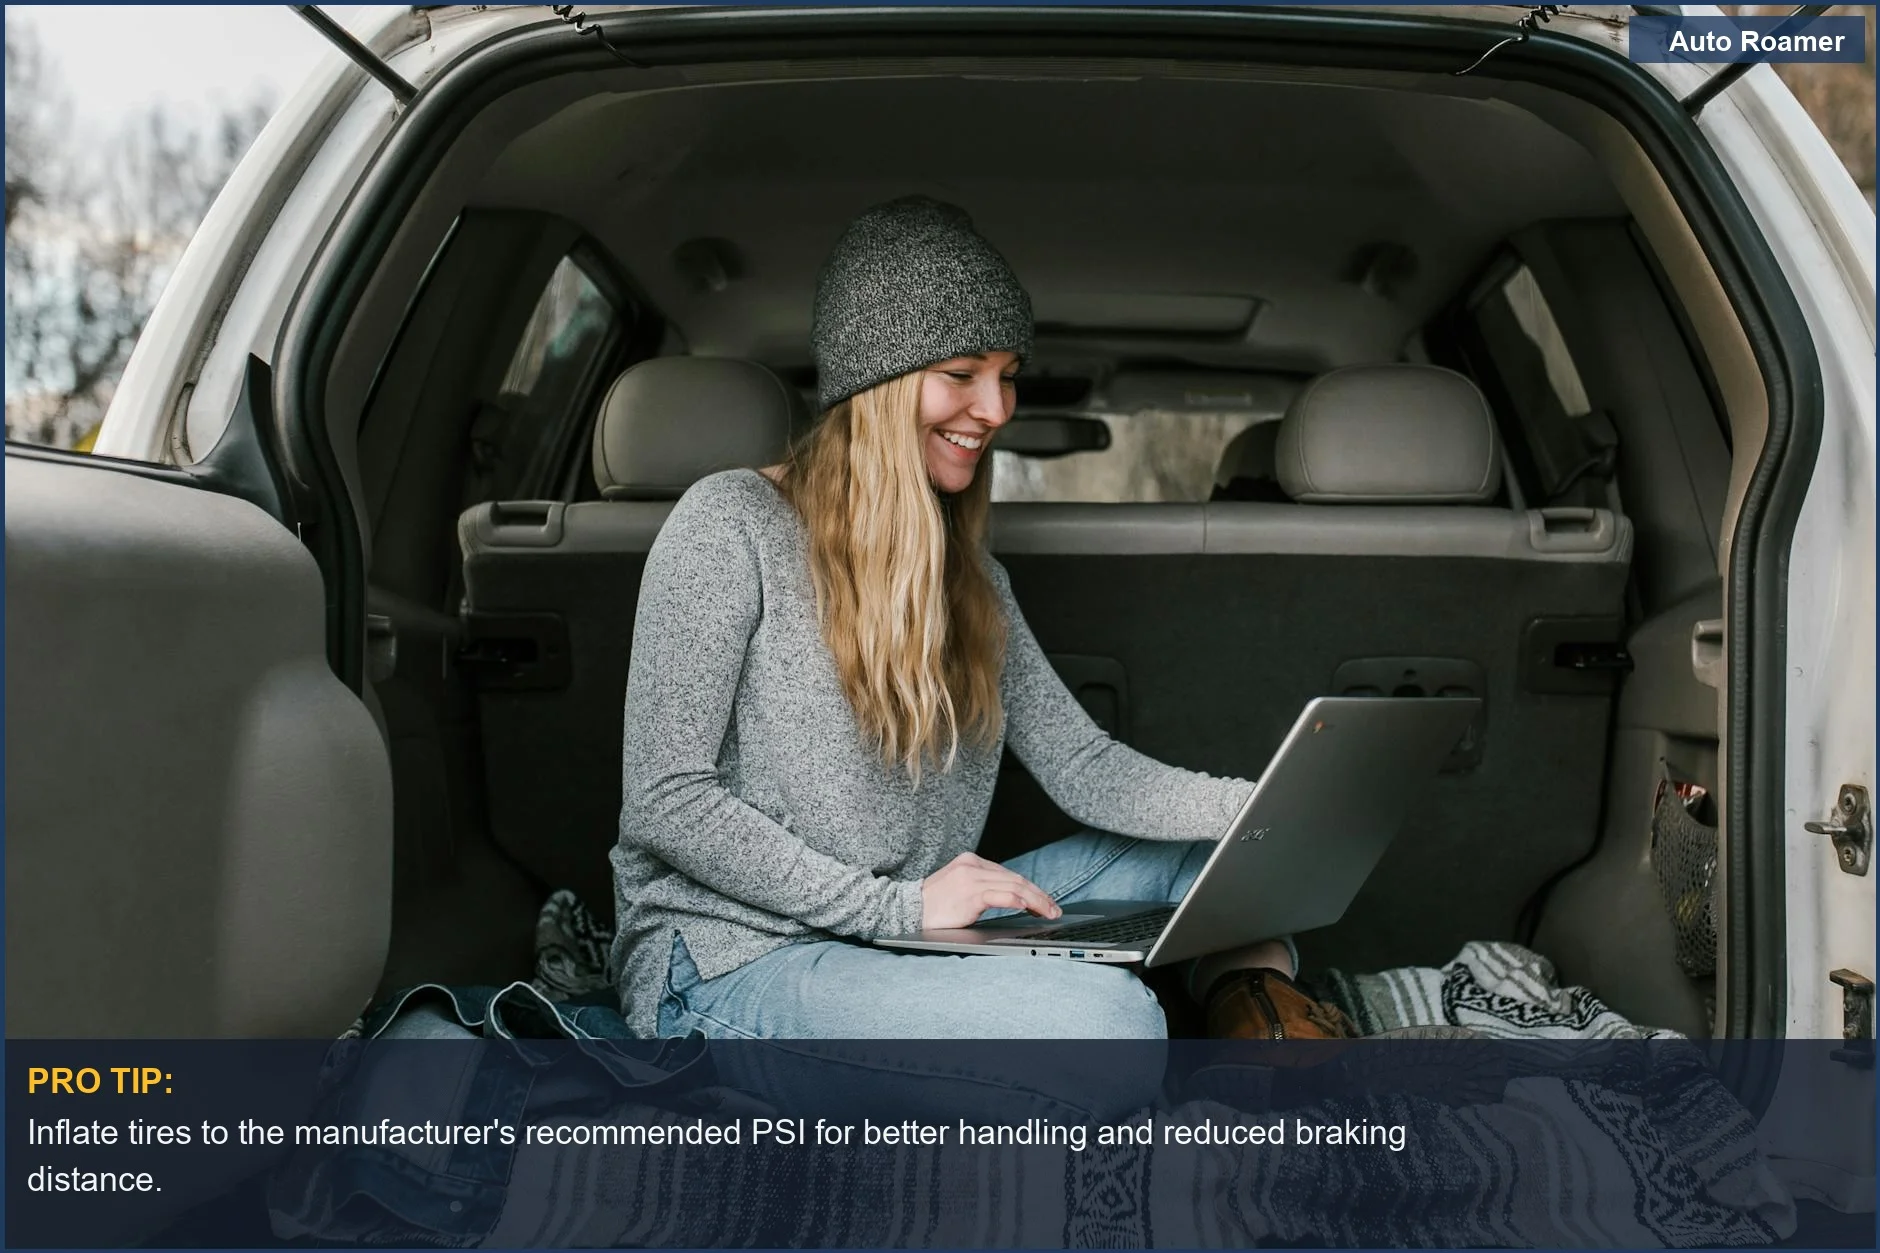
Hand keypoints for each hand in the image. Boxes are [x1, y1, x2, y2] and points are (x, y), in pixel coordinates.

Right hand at [920, 852, 1061, 929]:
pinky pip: (1005, 896)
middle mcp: (973, 865)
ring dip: (1037, 901)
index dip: (1030, 888)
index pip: (1008, 874)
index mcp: (970, 861)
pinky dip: (1023, 902)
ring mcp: (972, 878)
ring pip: (1015, 886)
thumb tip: (1011, 899)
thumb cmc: (932, 906)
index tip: (1043, 901)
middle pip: (1016, 878)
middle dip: (1039, 895)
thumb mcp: (958, 888)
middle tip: (1054, 909)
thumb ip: (981, 887)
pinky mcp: (971, 893)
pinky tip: (1032, 909)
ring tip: (1049, 912)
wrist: (907, 911)